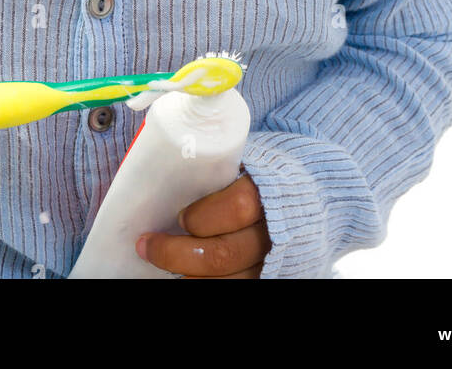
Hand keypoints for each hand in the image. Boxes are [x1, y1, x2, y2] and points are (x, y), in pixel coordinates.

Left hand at [135, 170, 270, 277]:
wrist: (304, 202)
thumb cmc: (263, 179)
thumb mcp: (247, 164)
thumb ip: (219, 171)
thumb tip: (166, 170)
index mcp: (272, 192)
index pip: (238, 206)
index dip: (201, 216)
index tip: (179, 216)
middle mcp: (276, 232)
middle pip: (224, 253)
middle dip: (176, 253)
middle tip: (147, 244)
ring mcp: (273, 262)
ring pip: (227, 280)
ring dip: (188, 275)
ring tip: (162, 263)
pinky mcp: (268, 277)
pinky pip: (235, 287)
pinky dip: (206, 282)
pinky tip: (186, 274)